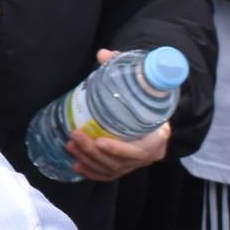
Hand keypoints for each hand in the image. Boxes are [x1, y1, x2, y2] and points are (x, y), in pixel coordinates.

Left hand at [65, 48, 171, 180]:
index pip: (141, 150)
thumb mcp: (139, 78)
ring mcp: (137, 162)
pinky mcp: (126, 165)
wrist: (152, 106)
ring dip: (89, 161)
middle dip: (95, 153)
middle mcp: (150, 153)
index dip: (120, 149)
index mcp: (159, 135)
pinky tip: (77, 165)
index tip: (100, 142)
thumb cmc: (145, 93)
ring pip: (112, 169)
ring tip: (70, 146)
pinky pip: (109, 174)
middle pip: (121, 162)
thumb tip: (103, 54)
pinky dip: (93, 172)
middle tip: (74, 137)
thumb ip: (123, 65)